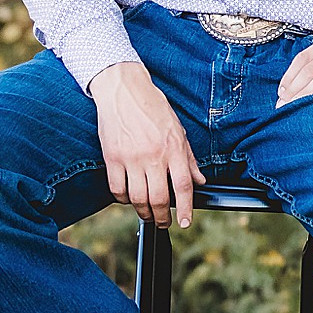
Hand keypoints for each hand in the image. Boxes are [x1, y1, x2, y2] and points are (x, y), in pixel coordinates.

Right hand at [89, 60, 206, 227]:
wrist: (123, 90)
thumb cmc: (152, 107)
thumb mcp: (177, 129)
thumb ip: (188, 158)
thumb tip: (199, 180)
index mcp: (173, 148)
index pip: (183, 186)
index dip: (187, 208)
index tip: (186, 222)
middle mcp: (154, 155)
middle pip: (159, 198)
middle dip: (162, 217)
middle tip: (164, 222)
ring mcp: (131, 158)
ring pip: (138, 198)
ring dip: (144, 212)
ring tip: (148, 214)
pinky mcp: (112, 158)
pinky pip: (117, 189)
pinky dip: (123, 200)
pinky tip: (128, 199)